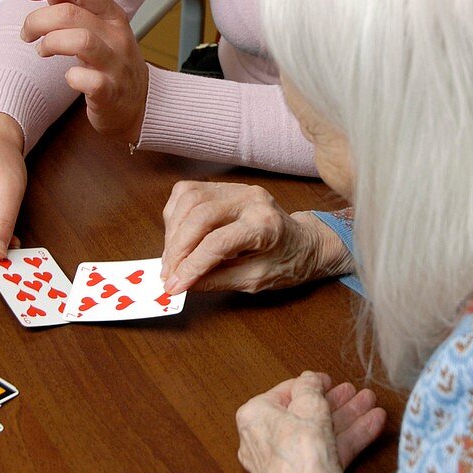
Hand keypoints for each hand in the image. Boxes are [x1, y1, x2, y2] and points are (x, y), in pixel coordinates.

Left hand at [20, 0, 148, 142]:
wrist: (142, 104)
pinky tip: (69, 77)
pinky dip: (73, 77)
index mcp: (113, 16)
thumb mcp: (102, 29)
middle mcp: (117, 36)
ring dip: (50, 43)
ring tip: (42, 50)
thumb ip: (77, 9)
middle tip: (27, 33)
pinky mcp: (111, 93)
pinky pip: (90, 81)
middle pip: (71, 13)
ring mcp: (116, 65)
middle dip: (38, 20)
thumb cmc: (112, 63)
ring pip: (81, 41)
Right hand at [161, 181, 353, 292]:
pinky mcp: (225, 187)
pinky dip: (176, 215)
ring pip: (189, 199)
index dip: (190, 266)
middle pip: (199, 215)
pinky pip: (188, 192)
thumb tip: (182, 284)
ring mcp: (237, 188)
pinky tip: (177, 236)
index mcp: (266, 225)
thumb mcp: (256, 281)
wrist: (304, 242)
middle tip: (167, 275)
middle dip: (177, 249)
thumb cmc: (286, 262)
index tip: (173, 286)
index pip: (217, 243)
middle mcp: (251, 199)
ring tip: (171, 259)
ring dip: (173, 231)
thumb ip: (218, 280)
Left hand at [236, 371, 386, 472]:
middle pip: (306, 414)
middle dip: (335, 402)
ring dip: (348, 417)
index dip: (311, 385)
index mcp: (255, 417)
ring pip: (320, 433)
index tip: (330, 381)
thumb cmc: (301, 450)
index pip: (285, 393)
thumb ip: (310, 386)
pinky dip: (349, 437)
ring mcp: (286, 462)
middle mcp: (264, 440)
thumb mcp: (310, 405)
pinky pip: (327, 451)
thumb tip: (309, 379)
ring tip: (371, 404)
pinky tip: (373, 423)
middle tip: (355, 393)